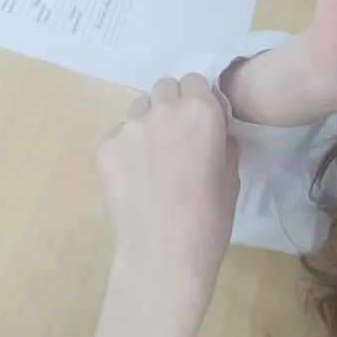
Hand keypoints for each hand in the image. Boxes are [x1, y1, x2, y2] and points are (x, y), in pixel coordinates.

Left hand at [79, 77, 238, 336]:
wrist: (163, 255)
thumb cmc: (208, 222)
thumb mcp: (231, 178)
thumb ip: (222, 144)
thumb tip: (214, 134)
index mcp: (201, 112)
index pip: (195, 81)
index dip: (198, 101)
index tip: (199, 124)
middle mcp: (164, 110)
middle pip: (165, 87)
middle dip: (172, 105)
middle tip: (176, 139)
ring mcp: (130, 126)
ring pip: (139, 108)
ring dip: (148, 123)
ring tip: (152, 159)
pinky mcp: (105, 146)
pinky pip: (119, 133)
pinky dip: (126, 147)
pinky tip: (134, 177)